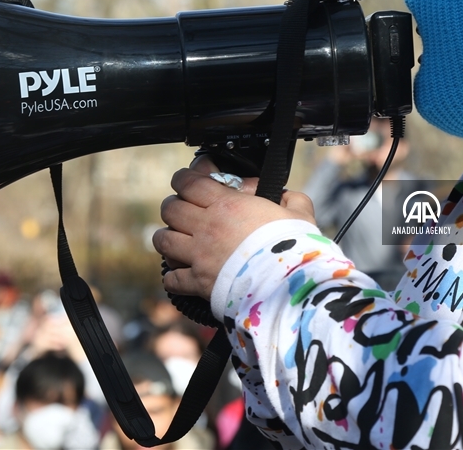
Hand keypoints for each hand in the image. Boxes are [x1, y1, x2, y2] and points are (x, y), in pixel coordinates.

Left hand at [153, 158, 314, 300]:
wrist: (288, 284)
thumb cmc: (294, 247)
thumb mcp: (300, 212)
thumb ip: (291, 199)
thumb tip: (286, 198)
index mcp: (228, 204)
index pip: (189, 182)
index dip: (183, 178)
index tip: (186, 181)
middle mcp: (207, 227)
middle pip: (170, 208)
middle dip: (174, 206)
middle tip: (183, 210)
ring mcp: (199, 255)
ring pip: (162, 240)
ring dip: (168, 237)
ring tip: (177, 239)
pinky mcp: (198, 282)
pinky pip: (171, 279)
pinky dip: (173, 277)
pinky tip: (182, 274)